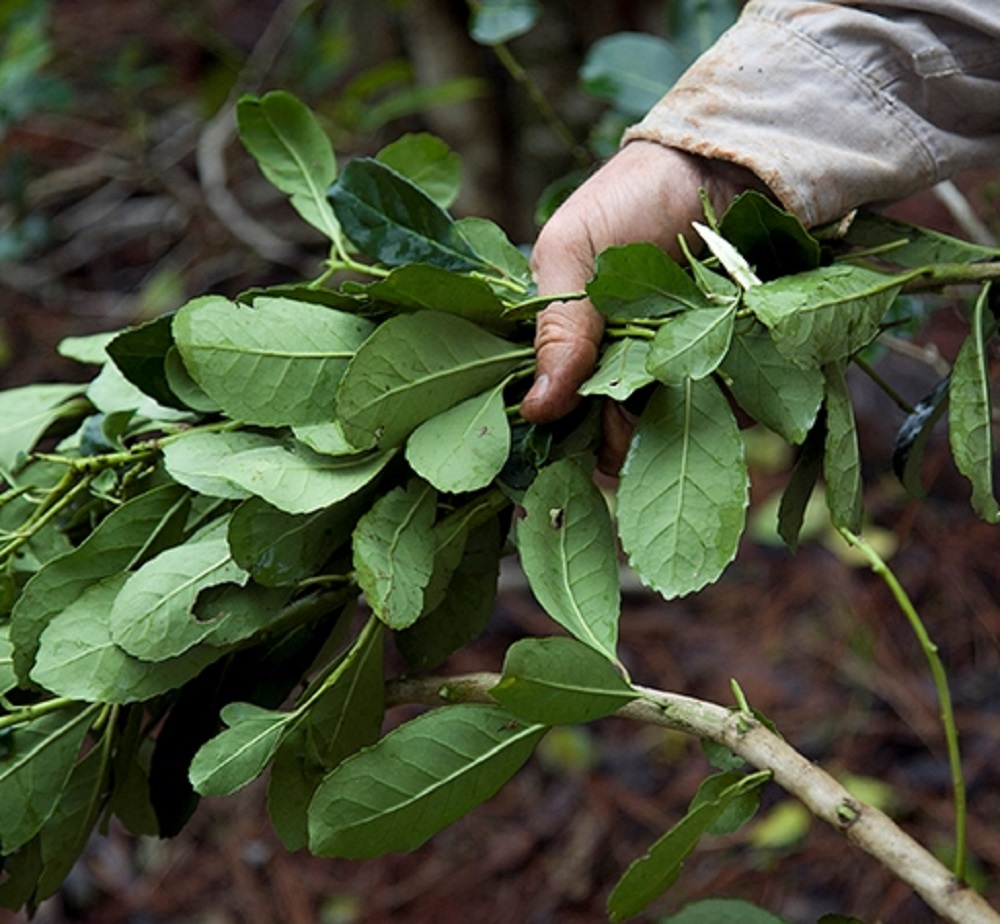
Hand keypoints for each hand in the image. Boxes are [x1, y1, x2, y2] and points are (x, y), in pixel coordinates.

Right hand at [520, 141, 757, 469]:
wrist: (720, 163)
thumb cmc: (630, 198)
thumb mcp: (573, 252)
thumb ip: (558, 328)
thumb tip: (535, 410)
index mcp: (572, 350)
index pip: (563, 419)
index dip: (574, 429)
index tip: (590, 416)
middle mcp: (621, 371)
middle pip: (617, 440)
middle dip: (631, 430)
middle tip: (647, 390)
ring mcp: (677, 373)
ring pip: (675, 434)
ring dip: (685, 413)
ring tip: (699, 356)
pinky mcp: (731, 367)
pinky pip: (732, 410)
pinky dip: (735, 395)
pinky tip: (736, 350)